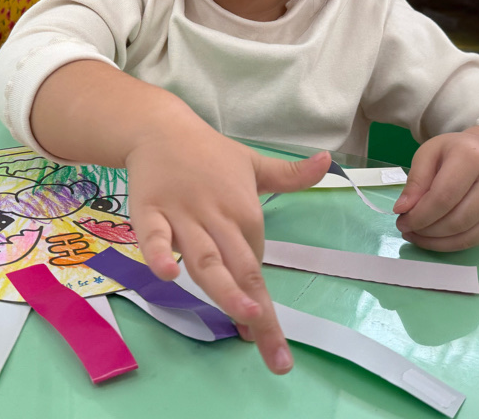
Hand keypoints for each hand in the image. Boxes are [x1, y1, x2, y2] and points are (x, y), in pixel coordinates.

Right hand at [125, 126, 329, 373]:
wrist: (159, 127)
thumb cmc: (208, 152)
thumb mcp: (253, 162)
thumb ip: (289, 175)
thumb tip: (329, 162)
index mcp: (245, 210)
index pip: (256, 261)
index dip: (262, 302)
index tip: (267, 337)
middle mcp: (218, 217)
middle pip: (241, 269)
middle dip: (257, 311)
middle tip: (275, 352)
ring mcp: (182, 216)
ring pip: (205, 259)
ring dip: (226, 288)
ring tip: (246, 317)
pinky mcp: (149, 211)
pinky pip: (153, 236)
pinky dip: (159, 254)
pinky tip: (168, 274)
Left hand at [393, 129, 478, 250]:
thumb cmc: (452, 153)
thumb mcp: (428, 154)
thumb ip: (415, 180)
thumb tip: (402, 209)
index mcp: (472, 158)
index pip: (444, 196)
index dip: (420, 214)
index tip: (401, 221)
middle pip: (458, 219)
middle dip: (427, 230)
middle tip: (406, 229)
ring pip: (468, 235)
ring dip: (437, 241)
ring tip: (416, 235)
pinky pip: (476, 240)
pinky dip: (451, 245)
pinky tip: (433, 240)